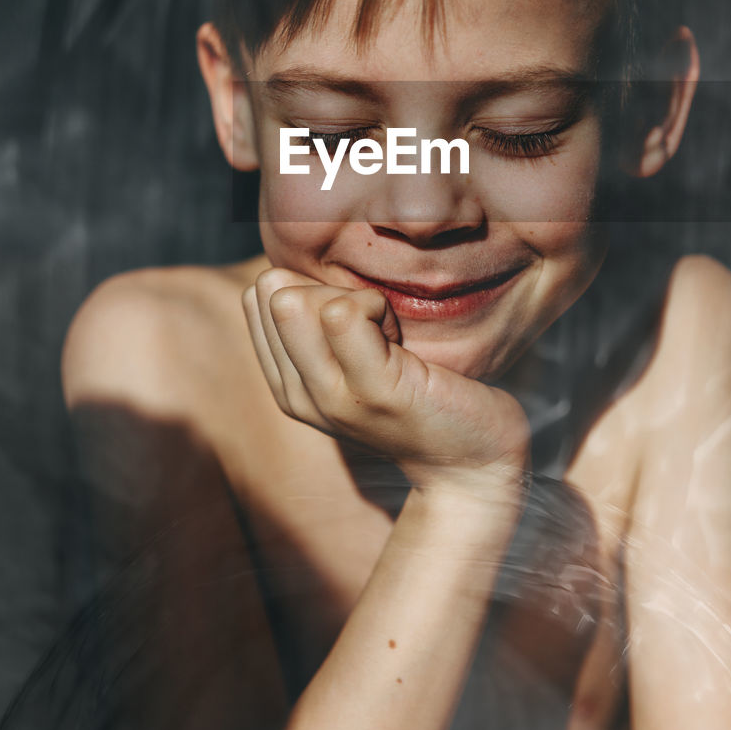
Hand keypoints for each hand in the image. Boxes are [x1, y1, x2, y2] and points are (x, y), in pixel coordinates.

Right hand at [242, 267, 530, 496]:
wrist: (472, 462)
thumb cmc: (421, 393)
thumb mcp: (352, 360)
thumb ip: (317, 323)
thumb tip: (288, 267)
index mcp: (287, 385)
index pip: (259, 296)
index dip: (312, 290)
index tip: (356, 322)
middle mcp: (298, 395)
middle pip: (275, 291)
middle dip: (331, 290)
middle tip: (376, 330)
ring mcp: (331, 396)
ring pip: (298, 301)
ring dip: (357, 301)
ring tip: (391, 338)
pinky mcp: (373, 391)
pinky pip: (345, 313)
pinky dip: (379, 308)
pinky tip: (404, 342)